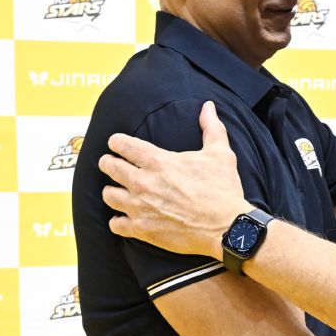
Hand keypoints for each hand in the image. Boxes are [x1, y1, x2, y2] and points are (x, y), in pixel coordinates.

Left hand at [99, 102, 248, 258]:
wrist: (227, 227)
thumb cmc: (223, 190)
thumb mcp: (220, 154)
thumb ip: (211, 127)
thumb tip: (208, 106)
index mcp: (158, 161)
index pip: (124, 145)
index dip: (117, 142)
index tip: (116, 143)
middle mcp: (143, 183)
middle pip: (110, 167)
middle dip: (108, 163)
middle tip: (110, 163)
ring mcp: (140, 207)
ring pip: (109, 195)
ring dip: (112, 191)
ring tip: (117, 191)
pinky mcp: (142, 230)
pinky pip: (116, 224)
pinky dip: (118, 221)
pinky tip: (123, 218)